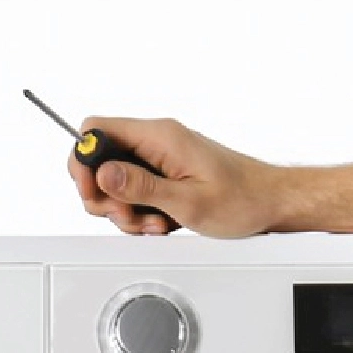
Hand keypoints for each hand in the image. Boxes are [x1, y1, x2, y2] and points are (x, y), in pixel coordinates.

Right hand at [70, 116, 284, 236]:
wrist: (269, 202)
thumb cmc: (241, 199)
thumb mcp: (186, 200)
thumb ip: (140, 187)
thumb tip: (103, 174)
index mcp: (160, 137)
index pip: (96, 130)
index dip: (84, 162)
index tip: (92, 191)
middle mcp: (156, 141)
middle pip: (100, 160)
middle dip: (104, 195)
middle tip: (128, 215)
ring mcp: (159, 157)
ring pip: (115, 181)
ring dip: (125, 210)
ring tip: (154, 222)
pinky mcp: (164, 173)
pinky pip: (134, 191)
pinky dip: (140, 212)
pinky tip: (161, 221)